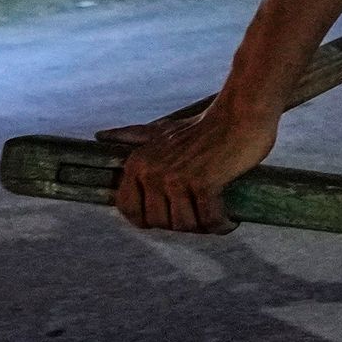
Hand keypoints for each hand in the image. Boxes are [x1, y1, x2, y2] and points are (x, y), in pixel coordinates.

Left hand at [112, 99, 278, 234]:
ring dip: (204, 227)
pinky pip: (209, 219)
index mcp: (138, 162)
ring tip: (219, 218)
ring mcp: (176, 178)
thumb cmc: (206, 124)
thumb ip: (133, 135)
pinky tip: (230, 221)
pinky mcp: (203, 183)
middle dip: (183, 225)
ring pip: (184, 224)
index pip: (128, 208)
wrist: (241, 114)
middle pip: (159, 222)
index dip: (149, 220)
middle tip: (203, 215)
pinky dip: (221, 225)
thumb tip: (100, 135)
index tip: (173, 217)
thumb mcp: (163, 129)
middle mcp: (151, 172)